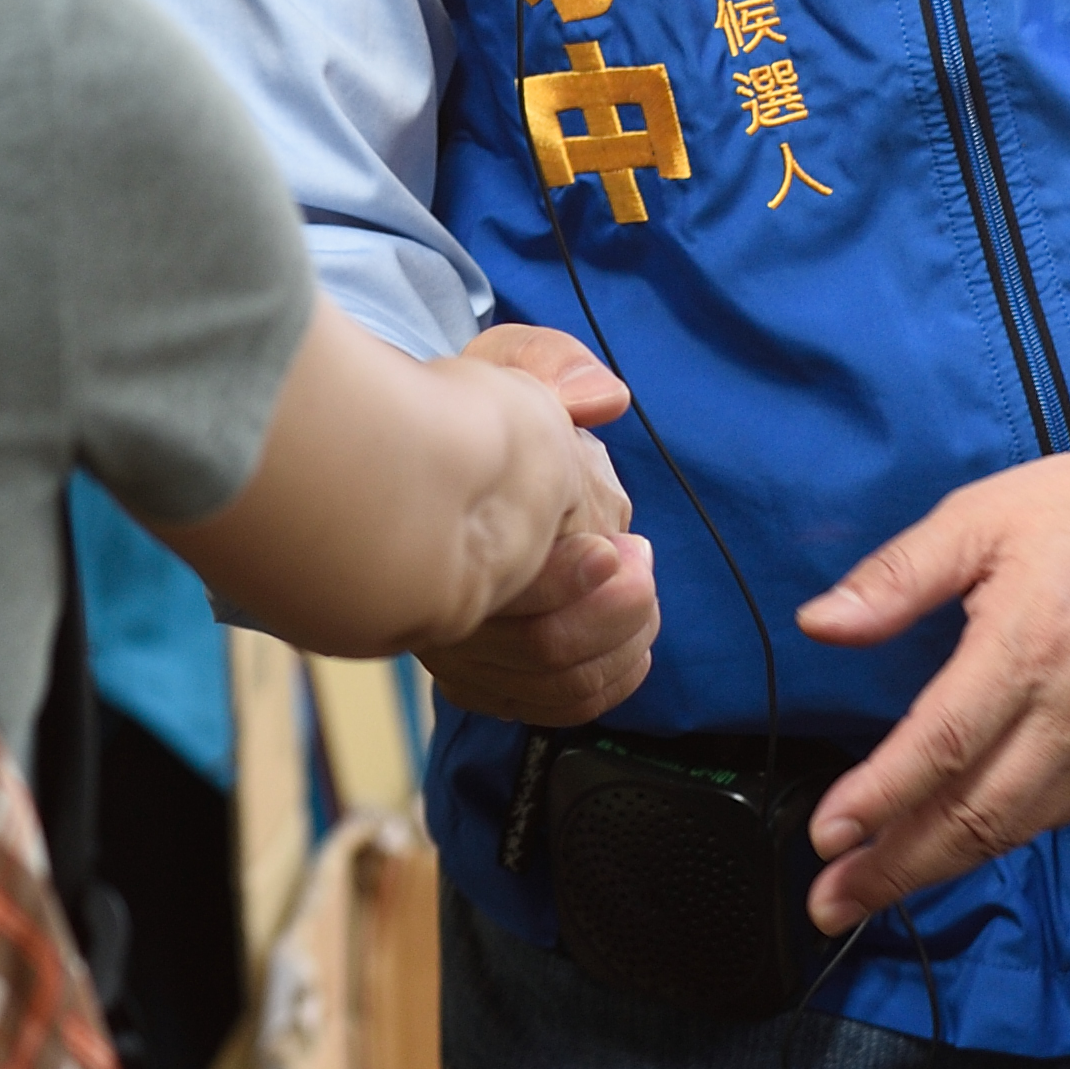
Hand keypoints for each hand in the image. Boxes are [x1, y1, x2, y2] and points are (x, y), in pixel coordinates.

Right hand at [416, 326, 658, 725]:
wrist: (429, 471)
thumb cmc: (472, 415)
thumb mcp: (506, 365)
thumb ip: (553, 367)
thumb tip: (604, 399)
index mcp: (452, 521)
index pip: (510, 577)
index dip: (573, 576)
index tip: (617, 551)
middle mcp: (445, 597)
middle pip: (540, 645)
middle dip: (616, 611)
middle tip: (640, 565)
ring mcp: (459, 645)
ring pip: (554, 680)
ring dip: (621, 641)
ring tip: (640, 590)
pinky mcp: (481, 677)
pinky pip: (554, 703)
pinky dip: (609, 679)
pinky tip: (633, 641)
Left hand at [790, 404, 1069, 934]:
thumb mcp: (978, 517)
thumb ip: (896, 577)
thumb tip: (817, 624)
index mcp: (1027, 644)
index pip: (942, 746)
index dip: (879, 799)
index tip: (824, 836)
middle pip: (977, 815)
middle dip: (896, 868)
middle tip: (829, 903)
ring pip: (1019, 828)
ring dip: (942, 867)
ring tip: (875, 888)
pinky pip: (1063, 813)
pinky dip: (1004, 836)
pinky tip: (957, 845)